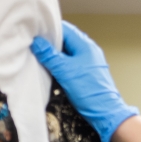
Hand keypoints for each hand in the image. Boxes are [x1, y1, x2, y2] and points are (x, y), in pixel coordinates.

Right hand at [31, 21, 138, 141]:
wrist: (106, 112)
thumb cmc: (89, 91)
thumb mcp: (65, 71)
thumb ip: (49, 56)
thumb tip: (37, 43)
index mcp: (86, 45)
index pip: (65, 29)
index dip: (49, 30)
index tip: (34, 34)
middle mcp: (89, 51)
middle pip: (66, 40)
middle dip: (50, 43)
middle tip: (34, 46)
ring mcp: (90, 63)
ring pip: (68, 53)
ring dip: (55, 55)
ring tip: (40, 57)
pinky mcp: (88, 74)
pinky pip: (72, 64)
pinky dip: (62, 65)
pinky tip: (53, 70)